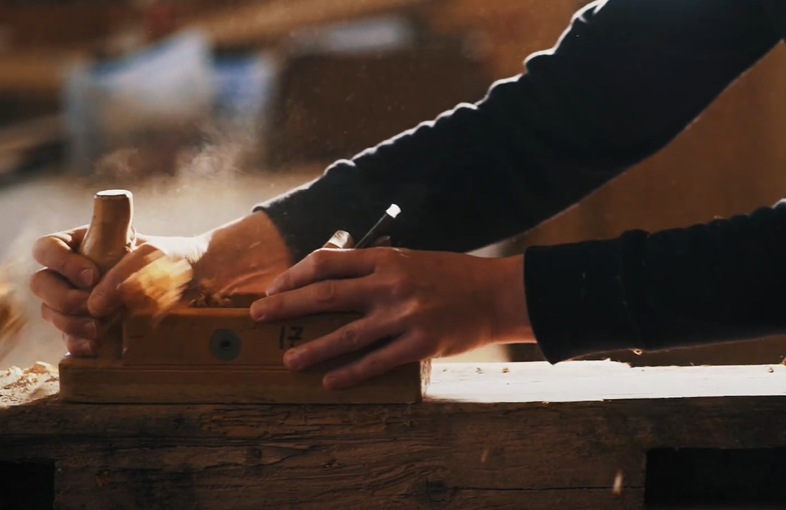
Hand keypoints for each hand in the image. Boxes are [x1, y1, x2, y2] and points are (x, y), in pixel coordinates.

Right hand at [30, 227, 206, 355]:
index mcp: (83, 242)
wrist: (197, 277)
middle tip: (92, 307)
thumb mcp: (153, 255)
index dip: (60, 263)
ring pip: (52, 311)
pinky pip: (69, 336)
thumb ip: (124, 272)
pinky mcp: (91, 321)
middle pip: (42, 283)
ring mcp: (80, 296)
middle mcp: (74, 269)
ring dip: (69, 323)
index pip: (47, 248)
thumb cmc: (174, 255)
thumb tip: (94, 305)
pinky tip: (92, 348)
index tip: (91, 275)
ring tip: (98, 329)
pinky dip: (77, 343)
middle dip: (62, 299)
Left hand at [250, 248, 531, 389]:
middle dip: (286, 306)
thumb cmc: (452, 277)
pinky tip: (330, 381)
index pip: (327, 262)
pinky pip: (376, 361)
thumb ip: (376, 267)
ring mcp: (404, 315)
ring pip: (346, 334)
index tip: (274, 288)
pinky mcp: (419, 343)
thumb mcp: (411, 260)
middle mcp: (390, 285)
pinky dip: (350, 372)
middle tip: (258, 316)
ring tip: (288, 359)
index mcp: (385, 259)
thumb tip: (334, 278)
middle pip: (325, 295)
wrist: (495, 294)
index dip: (294, 275)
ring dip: (312, 348)